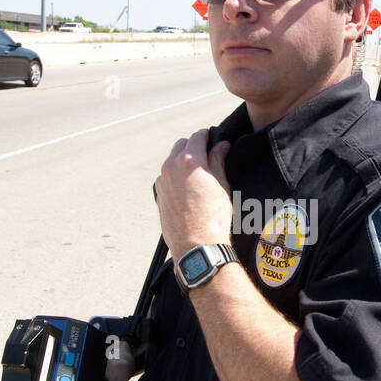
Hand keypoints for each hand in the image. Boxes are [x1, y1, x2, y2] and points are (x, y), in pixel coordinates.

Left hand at [153, 128, 232, 260]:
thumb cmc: (213, 216)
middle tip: (207, 155)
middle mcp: (171, 167)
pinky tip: (188, 189)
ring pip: (172, 161)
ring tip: (198, 174)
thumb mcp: (222, 184)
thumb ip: (218, 160)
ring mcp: (162, 181)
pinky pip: (167, 177)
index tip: (212, 138)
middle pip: (181, 145)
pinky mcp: (159, 194)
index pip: (197, 137)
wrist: (197, 244)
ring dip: (183, 161)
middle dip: (193, 146)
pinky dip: (176, 177)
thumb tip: (221, 145)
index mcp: (189, 160)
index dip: (207, 136)